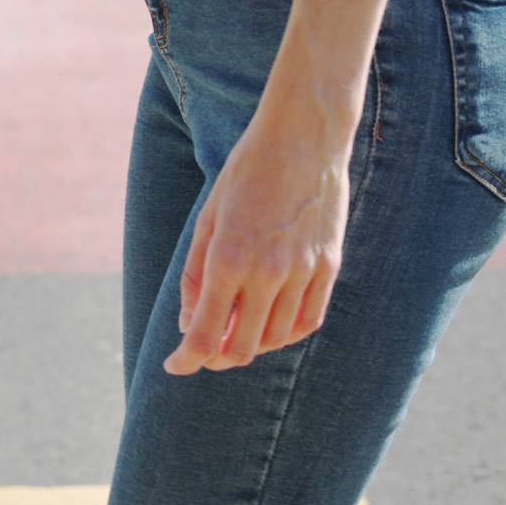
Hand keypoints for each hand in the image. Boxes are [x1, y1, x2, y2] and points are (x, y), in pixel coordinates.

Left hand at [164, 98, 350, 374]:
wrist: (304, 138)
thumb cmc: (246, 174)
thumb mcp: (206, 220)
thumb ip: (195, 277)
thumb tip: (189, 324)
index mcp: (228, 259)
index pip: (206, 335)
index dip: (187, 360)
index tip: (176, 365)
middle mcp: (268, 272)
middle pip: (242, 347)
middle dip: (216, 358)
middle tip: (203, 352)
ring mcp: (304, 272)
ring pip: (275, 339)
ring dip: (250, 346)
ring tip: (234, 332)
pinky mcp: (329, 267)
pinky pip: (307, 321)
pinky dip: (284, 334)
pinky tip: (269, 325)